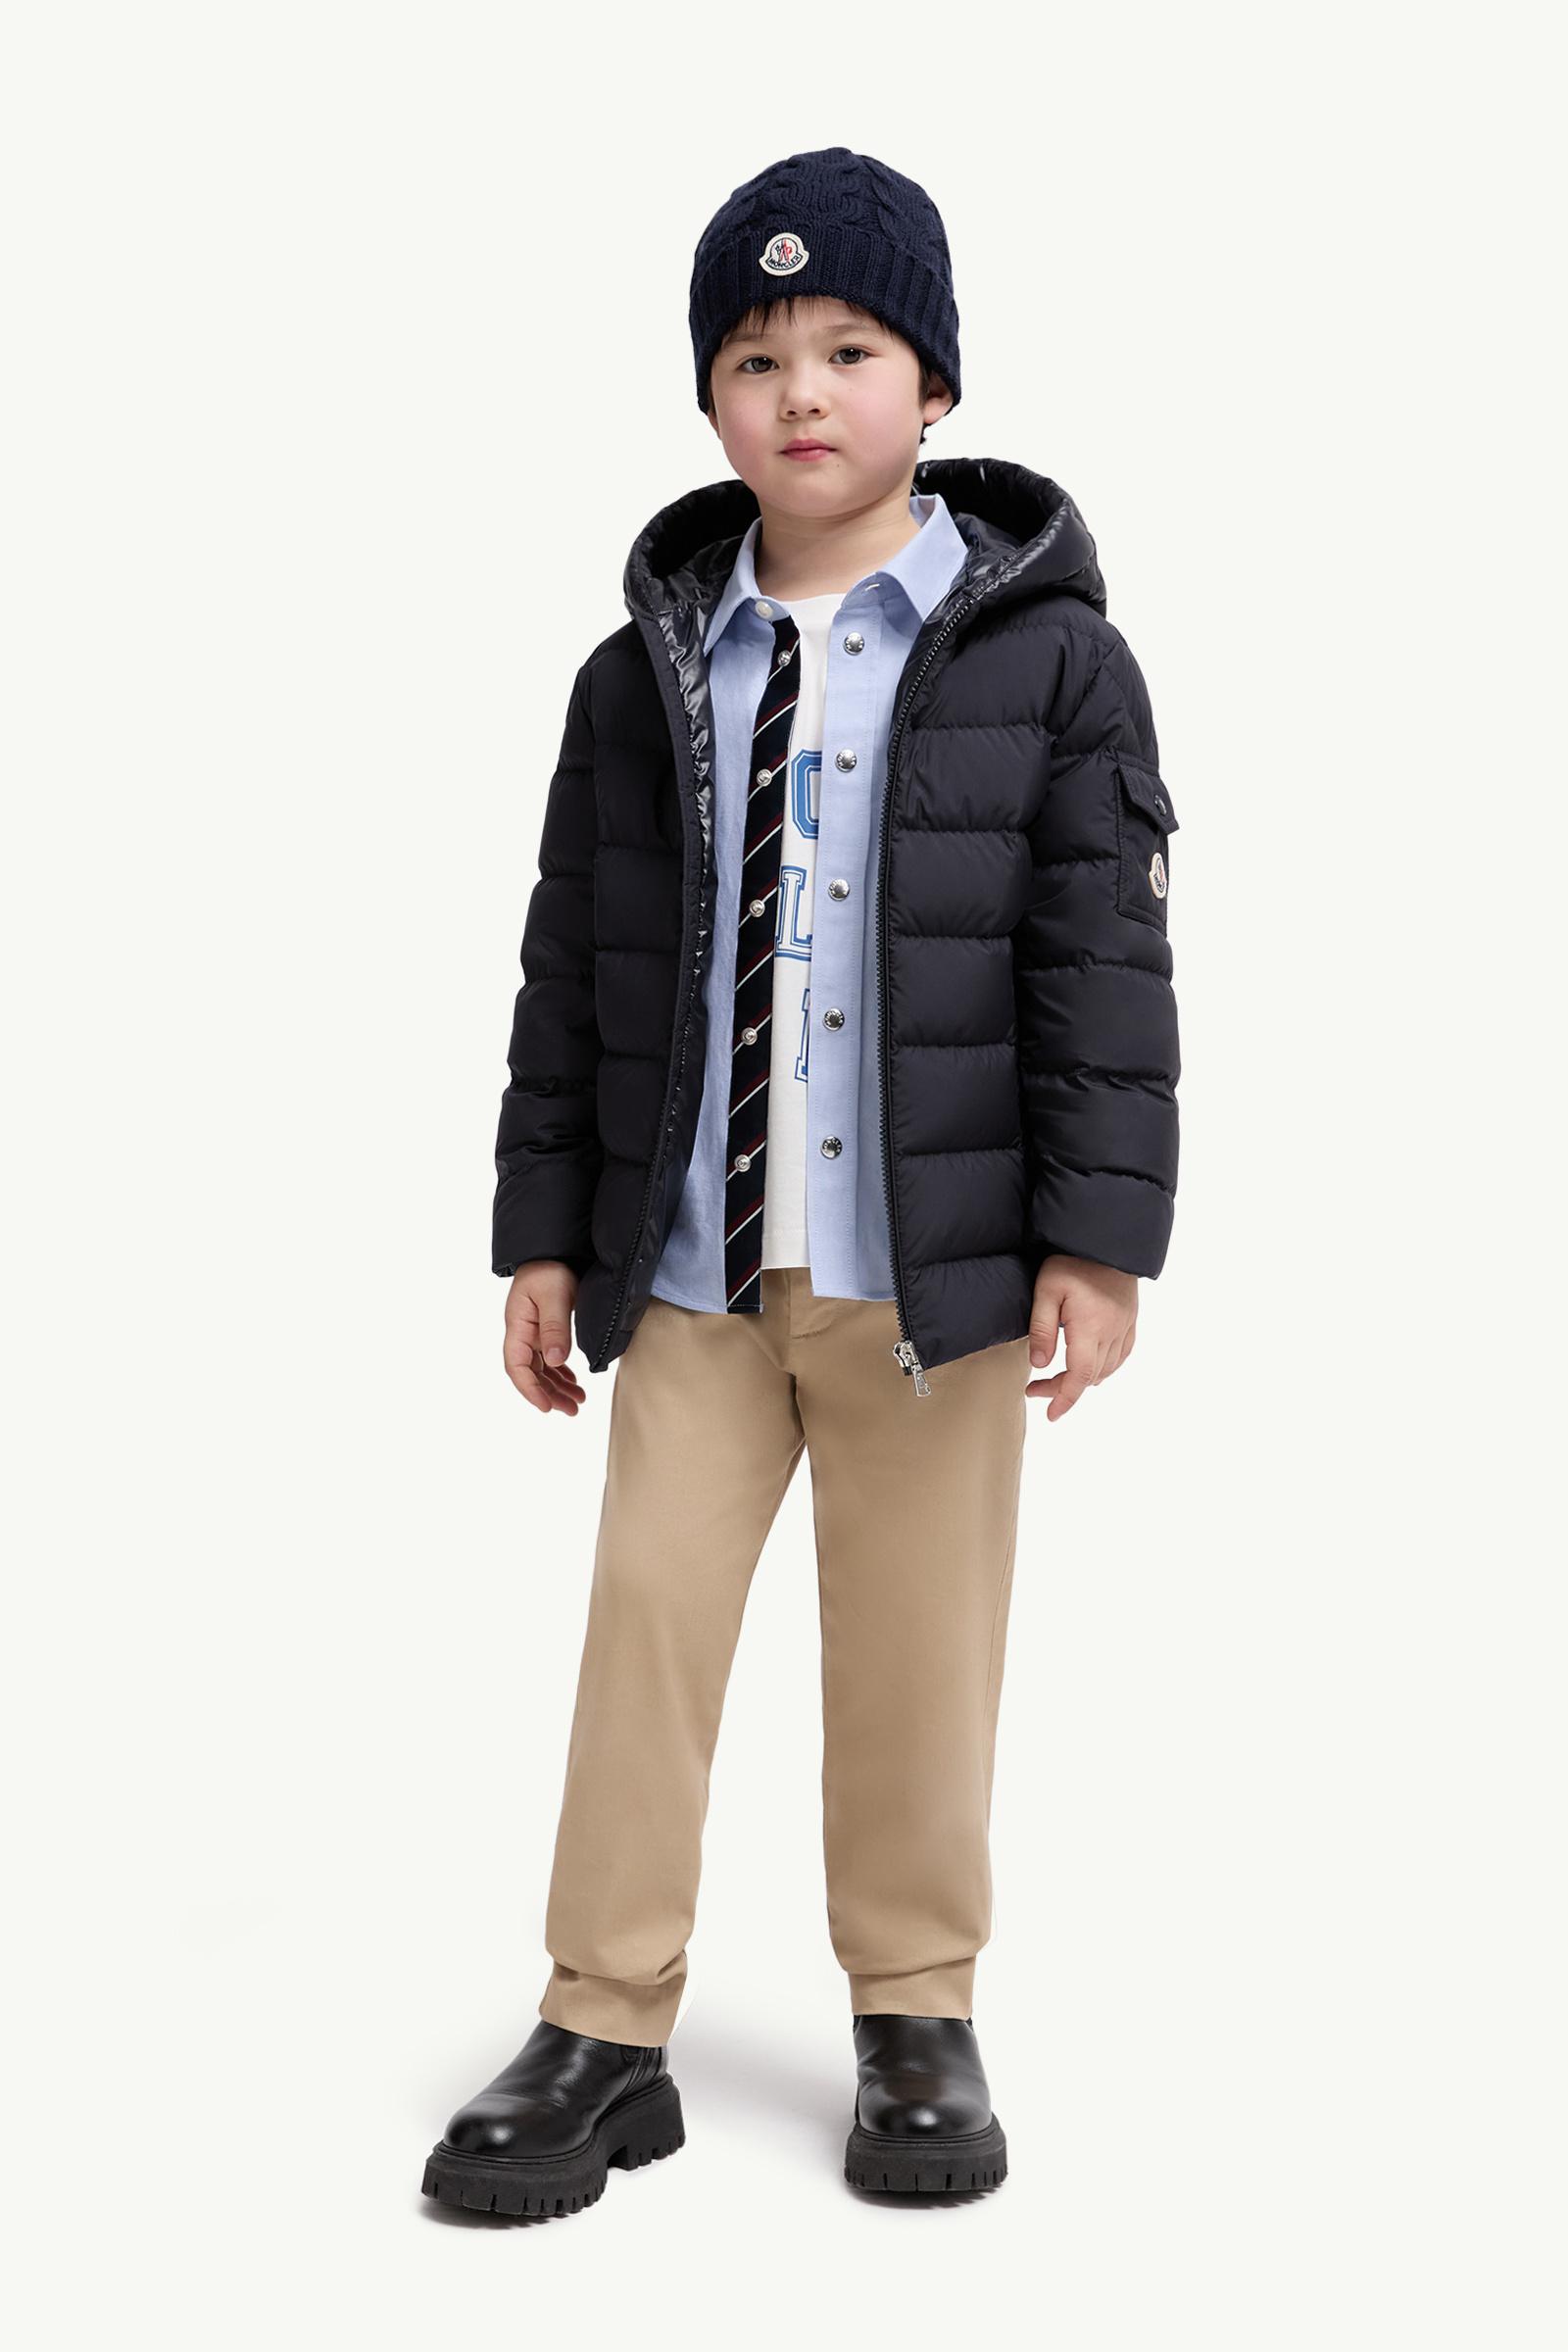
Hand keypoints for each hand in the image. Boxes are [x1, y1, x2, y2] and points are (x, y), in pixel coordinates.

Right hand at [503, 1262, 588, 1415]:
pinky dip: (560, 1372)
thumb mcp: (554, 1295)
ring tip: (578, 1401)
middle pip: (531, 1373)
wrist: (555, 1249)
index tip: (546, 1407)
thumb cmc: (551, 1268)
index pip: (517, 1366)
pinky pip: (549, 1358)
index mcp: (518, 1326)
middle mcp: (522, 1333)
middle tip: (572, 1410)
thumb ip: (554, 1328)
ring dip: (557, 1386)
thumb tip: (556, 1361)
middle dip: (549, 1394)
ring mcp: (533, 1332)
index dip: (530, 1390)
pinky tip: (573, 1381)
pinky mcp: (545, 1329)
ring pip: (542, 1368)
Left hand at [1027, 1255, 1137, 1421]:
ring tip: (1058, 1378)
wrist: (1106, 1237)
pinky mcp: (1131, 1319)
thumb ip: (1042, 1329)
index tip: (1050, 1414)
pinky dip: (1105, 1367)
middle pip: (1091, 1377)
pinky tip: (1090, 1365)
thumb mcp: (1047, 1290)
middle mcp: (1113, 1331)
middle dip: (1064, 1389)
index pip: (1080, 1376)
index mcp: (1091, 1327)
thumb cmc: (1072, 1260)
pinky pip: (1122, 1355)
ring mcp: (1126, 1326)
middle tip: (1037, 1388)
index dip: (1065, 1399)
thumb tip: (1039, 1365)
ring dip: (1084, 1379)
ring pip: (1108, 1369)